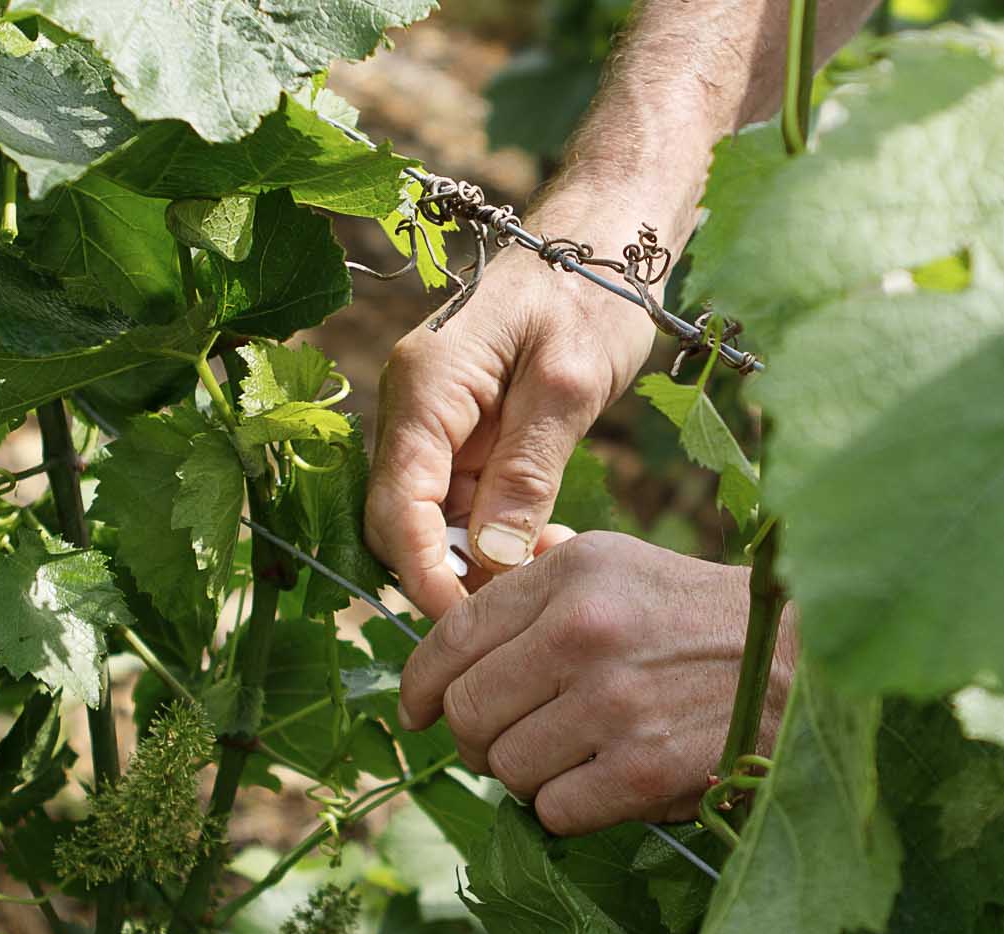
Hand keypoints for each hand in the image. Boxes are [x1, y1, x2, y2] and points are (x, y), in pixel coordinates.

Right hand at [364, 202, 659, 618]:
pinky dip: (498, 535)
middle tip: (525, 604)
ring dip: (481, 559)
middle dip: (452, 574)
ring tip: (550, 565)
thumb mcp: (568, 383)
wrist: (607, 239)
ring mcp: (436, 422)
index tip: (467, 624)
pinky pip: (463, 505)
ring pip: (433, 521)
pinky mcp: (465, 435)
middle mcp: (413, 407)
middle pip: (403, 522)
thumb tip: (494, 559)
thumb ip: (527, 472)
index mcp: (425, 385)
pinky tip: (547, 542)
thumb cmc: (591, 292)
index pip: (396, 505)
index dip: (424, 573)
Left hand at [397, 532, 797, 835]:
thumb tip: (456, 602)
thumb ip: (537, 582)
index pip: (451, 637)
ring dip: (527, 776)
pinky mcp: (643, 770)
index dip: (419, 684)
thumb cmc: (702, 617)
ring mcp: (613, 704)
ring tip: (573, 755)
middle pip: (466, 713)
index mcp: (571, 574)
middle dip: (476, 738)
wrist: (811, 664)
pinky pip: (553, 811)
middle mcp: (583, 632)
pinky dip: (569, 808)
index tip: (415, 710)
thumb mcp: (620, 565)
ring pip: (505, 768)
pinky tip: (605, 782)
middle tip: (509, 740)